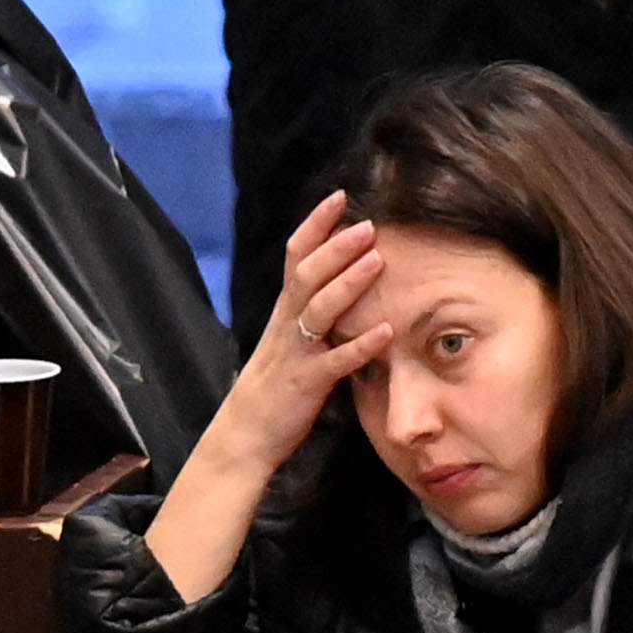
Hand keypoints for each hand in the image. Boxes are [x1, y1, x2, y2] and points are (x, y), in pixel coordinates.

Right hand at [146, 196, 395, 601]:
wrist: (245, 435)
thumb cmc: (273, 388)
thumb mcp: (288, 341)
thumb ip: (310, 313)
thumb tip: (340, 284)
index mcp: (283, 312)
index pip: (295, 256)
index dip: (316, 224)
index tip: (340, 196)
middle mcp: (286, 325)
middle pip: (308, 274)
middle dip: (337, 245)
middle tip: (368, 223)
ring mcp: (296, 353)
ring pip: (320, 309)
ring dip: (349, 282)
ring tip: (377, 259)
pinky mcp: (308, 383)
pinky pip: (337, 361)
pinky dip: (362, 345)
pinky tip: (388, 332)